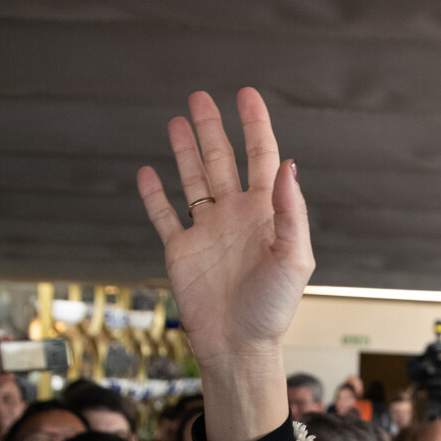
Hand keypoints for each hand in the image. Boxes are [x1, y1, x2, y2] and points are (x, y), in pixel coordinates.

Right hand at [137, 89, 312, 363]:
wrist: (239, 345)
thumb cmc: (273, 308)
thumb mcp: (294, 259)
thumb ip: (292, 212)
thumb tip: (288, 164)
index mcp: (266, 214)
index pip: (262, 158)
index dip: (255, 126)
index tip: (246, 95)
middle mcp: (236, 216)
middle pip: (222, 161)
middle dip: (213, 129)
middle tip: (201, 96)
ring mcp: (207, 232)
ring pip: (193, 180)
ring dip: (186, 151)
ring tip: (178, 120)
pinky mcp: (180, 251)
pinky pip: (164, 216)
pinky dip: (154, 195)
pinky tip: (147, 172)